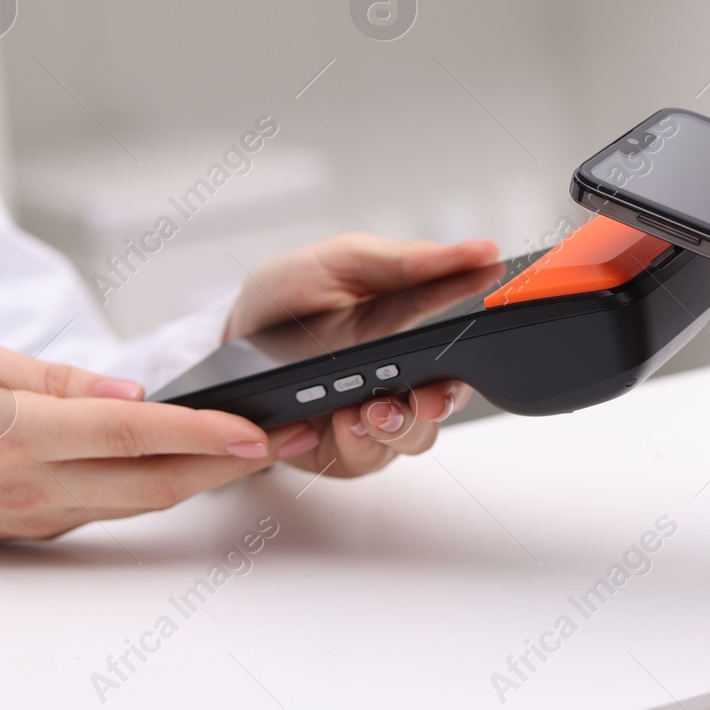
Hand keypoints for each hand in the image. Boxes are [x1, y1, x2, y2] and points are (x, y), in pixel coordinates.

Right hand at [0, 344, 312, 560]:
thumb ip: (52, 380)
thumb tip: (128, 391)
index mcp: (18, 438)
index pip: (128, 435)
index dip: (198, 432)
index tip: (254, 428)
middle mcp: (36, 487)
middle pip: (155, 483)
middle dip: (232, 463)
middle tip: (293, 435)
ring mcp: (41, 516)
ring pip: (144, 502)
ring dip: (210, 478)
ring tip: (267, 446)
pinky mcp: (41, 525)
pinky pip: (115, 505)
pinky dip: (166, 484)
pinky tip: (201, 460)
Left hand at [225, 233, 500, 477]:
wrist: (229, 342)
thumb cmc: (291, 297)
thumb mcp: (345, 261)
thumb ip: (408, 260)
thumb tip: (481, 250)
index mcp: (414, 326)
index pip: (464, 338)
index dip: (481, 338)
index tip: (477, 340)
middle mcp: (403, 375)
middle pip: (448, 401)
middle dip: (441, 401)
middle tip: (425, 396)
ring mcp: (376, 415)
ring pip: (416, 438)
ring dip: (399, 427)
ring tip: (369, 411)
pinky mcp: (345, 450)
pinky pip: (367, 460)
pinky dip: (357, 444)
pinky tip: (339, 422)